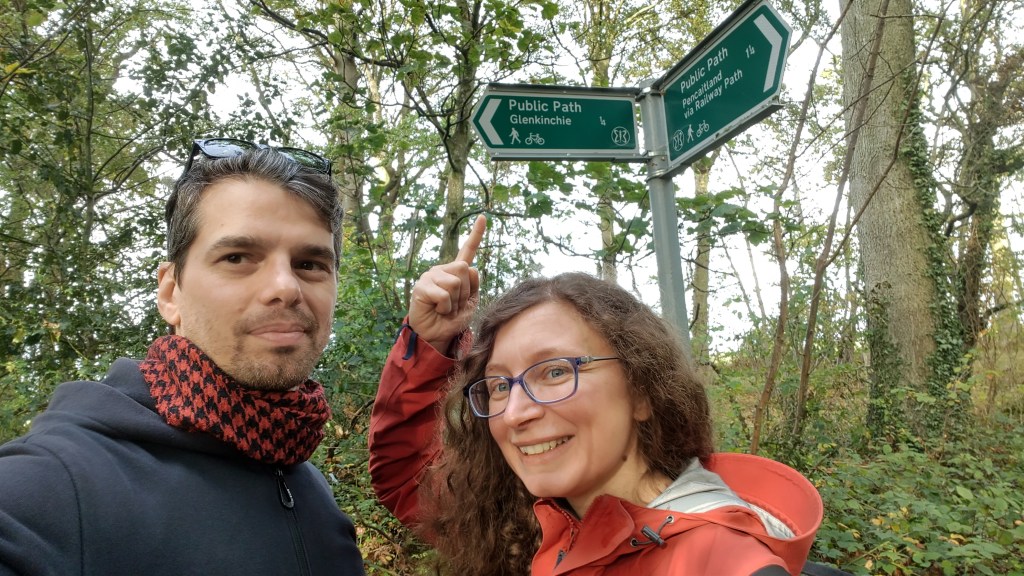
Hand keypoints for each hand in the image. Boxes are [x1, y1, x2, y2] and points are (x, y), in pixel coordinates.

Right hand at [408, 214, 485, 353]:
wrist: (436, 336)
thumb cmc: (452, 319)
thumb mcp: (470, 302)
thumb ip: (474, 285)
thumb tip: (470, 267)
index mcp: (456, 272)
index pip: (467, 250)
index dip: (476, 234)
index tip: (483, 216)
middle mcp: (442, 270)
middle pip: (464, 270)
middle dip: (465, 292)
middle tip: (455, 305)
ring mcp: (431, 277)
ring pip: (455, 282)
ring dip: (455, 302)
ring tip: (445, 309)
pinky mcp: (422, 287)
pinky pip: (444, 295)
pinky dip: (446, 308)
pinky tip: (437, 310)